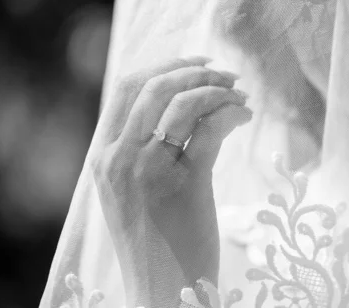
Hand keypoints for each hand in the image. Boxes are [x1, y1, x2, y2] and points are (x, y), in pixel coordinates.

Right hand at [92, 57, 250, 305]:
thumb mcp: (131, 192)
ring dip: (218, 90)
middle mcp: (119, 158)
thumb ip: (140, 151)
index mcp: (103, 157)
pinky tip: (245, 116)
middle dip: (195, 72)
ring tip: (240, 96)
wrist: (162, 293)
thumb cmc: (154, 243)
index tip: (197, 64)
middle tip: (226, 74)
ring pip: (183, 103)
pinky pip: (211, 129)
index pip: (127, 87)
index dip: (165, 65)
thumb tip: (179, 108)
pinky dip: (232, 113)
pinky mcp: (185, 185)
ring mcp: (149, 171)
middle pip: (154, 86)